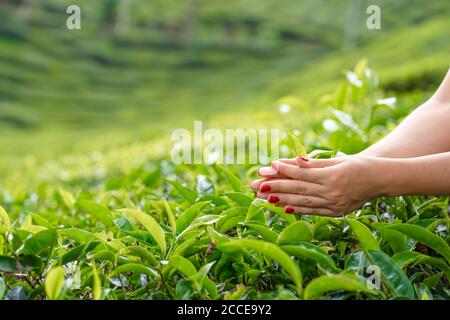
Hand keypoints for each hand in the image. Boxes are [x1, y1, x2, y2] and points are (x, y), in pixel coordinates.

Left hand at [250, 155, 383, 216]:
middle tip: (256, 186)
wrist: (381, 181)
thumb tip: (293, 161)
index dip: (284, 170)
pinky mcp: (336, 212)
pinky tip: (283, 207)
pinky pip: (312, 211)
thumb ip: (315, 164)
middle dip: (275, 187)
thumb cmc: (359, 165)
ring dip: (280, 200)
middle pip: (297, 189)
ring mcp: (334, 204)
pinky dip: (297, 209)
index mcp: (332, 176)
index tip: (267, 167)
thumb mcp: (338, 160)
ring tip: (263, 198)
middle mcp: (332, 192)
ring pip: (302, 202)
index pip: (302, 173)